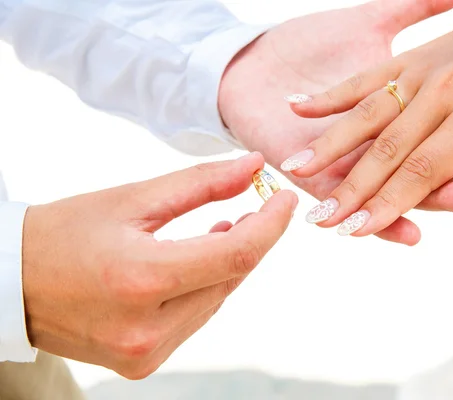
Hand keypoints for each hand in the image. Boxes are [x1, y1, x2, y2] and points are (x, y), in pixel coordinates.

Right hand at [22, 153, 296, 378]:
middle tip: (258, 207)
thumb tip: (254, 168)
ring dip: (230, 264)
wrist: (12, 283)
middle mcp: (147, 327)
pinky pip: (195, 319)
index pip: (237, 253)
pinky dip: (205, 288)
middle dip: (252, 239)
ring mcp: (146, 352)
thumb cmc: (64, 233)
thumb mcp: (132, 199)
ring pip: (217, 300)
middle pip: (232, 278)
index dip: (272, 225)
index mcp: (142, 279)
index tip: (287, 199)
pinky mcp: (143, 363)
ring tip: (225, 227)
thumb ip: (201, 185)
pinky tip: (199, 262)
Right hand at [277, 0, 452, 262]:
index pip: (424, 172)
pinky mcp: (407, 58)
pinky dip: (330, 95)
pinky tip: (297, 108)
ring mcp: (422, 73)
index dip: (388, 204)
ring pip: (367, 115)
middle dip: (351, 187)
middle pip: (388, 149)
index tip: (356, 231)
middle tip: (321, 218)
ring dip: (329, 145)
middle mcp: (445, 94)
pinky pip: (362, 79)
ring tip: (295, 170)